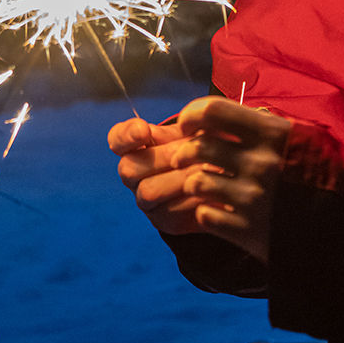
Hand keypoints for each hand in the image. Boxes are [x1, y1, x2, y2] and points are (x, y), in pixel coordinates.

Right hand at [109, 115, 207, 236]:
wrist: (226, 179)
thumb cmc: (208, 146)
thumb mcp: (200, 128)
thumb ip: (191, 121)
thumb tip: (189, 124)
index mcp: (139, 146)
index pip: (117, 139)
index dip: (126, 136)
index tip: (144, 130)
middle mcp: (136, 175)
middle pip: (129, 168)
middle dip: (163, 157)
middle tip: (193, 150)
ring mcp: (147, 201)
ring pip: (148, 192)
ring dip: (180, 178)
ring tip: (208, 168)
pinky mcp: (165, 222)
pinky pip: (171, 213)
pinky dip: (194, 199)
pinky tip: (213, 190)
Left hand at [171, 97, 290, 263]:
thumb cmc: (323, 171)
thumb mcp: (300, 135)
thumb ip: (262, 125)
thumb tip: (224, 117)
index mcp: (273, 134)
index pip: (213, 111)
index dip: (192, 115)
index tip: (188, 125)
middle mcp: (260, 163)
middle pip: (198, 147)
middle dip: (184, 153)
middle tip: (185, 158)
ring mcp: (253, 199)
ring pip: (197, 183)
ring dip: (195, 183)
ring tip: (203, 185)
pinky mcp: (248, 230)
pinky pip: (205, 216)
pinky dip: (207, 212)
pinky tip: (218, 209)